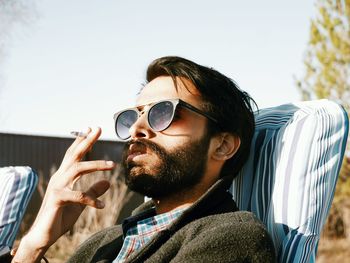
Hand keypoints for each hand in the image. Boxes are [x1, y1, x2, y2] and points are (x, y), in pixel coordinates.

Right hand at [13, 127, 114, 261]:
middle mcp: (60, 178)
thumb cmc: (61, 216)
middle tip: (98, 128)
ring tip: (113, 165)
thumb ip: (93, 191)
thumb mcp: (82, 203)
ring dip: (96, 165)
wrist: (44, 236)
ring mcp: (57, 187)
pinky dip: (91, 200)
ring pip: (77, 169)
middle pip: (74, 155)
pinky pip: (77, 196)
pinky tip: (102, 205)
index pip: (74, 155)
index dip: (82, 141)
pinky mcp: (57, 199)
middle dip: (86, 141)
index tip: (91, 128)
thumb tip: (108, 182)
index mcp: (65, 176)